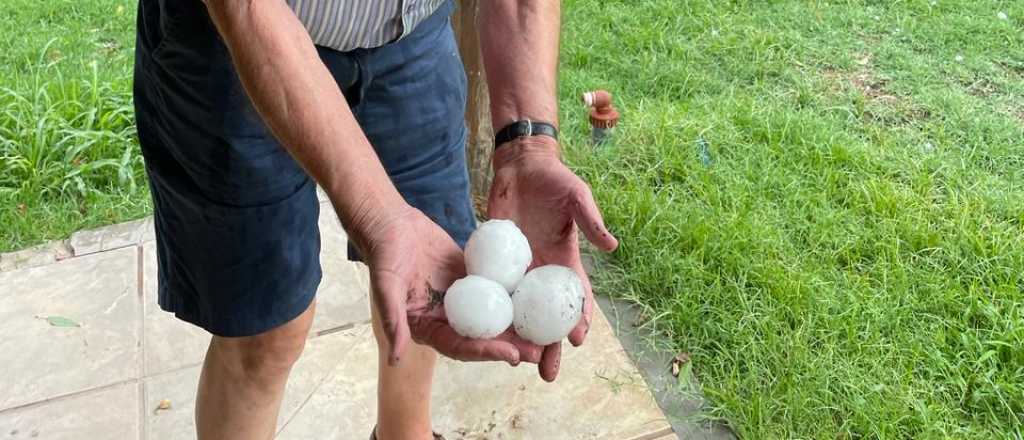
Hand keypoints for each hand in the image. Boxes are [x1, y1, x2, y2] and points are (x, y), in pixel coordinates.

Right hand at [357, 206, 543, 366]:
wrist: (391, 224)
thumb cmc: (384, 256)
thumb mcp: (385, 287)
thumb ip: (393, 321)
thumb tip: (396, 358)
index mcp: (428, 327)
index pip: (460, 347)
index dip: (486, 352)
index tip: (512, 356)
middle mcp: (447, 318)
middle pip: (482, 337)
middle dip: (510, 346)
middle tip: (538, 352)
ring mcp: (462, 299)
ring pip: (493, 316)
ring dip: (517, 326)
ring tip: (544, 333)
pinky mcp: (472, 279)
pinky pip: (496, 290)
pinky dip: (514, 295)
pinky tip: (536, 295)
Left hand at [488, 136, 618, 380]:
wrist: (521, 167)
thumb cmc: (555, 179)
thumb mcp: (577, 196)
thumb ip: (591, 220)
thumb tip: (612, 246)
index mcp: (566, 261)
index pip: (575, 298)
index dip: (578, 320)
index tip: (576, 341)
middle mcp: (542, 272)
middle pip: (546, 317)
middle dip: (549, 347)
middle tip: (547, 374)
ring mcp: (518, 270)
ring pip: (519, 313)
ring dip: (518, 340)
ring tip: (515, 366)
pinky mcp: (494, 262)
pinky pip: (493, 291)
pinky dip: (491, 313)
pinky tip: (484, 336)